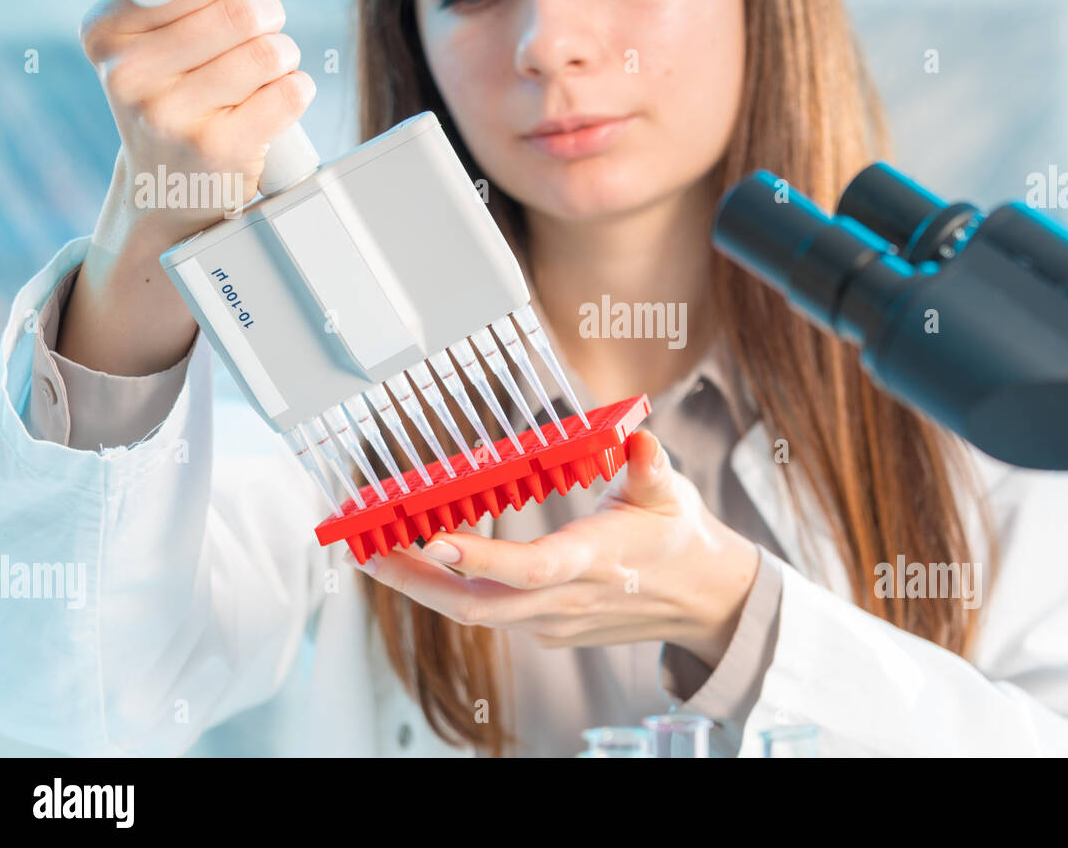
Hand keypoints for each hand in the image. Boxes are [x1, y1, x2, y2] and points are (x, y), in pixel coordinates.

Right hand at [62, 0, 315, 375]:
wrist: (170, 189)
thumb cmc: (172, 98)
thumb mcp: (149, 41)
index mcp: (107, 36)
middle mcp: (128, 78)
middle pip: (241, 10)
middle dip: (267, 16)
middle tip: (264, 31)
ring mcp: (172, 119)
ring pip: (270, 50)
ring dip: (284, 55)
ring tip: (269, 70)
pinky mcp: (220, 151)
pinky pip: (290, 92)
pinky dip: (298, 88)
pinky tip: (277, 100)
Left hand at [350, 431, 760, 668]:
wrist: (700, 597)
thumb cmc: (679, 537)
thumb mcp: (670, 493)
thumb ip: (650, 467)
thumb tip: (638, 439)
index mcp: (595, 561)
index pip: (531, 569)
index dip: (480, 559)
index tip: (432, 540)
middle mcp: (568, 600)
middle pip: (480, 605)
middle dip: (417, 583)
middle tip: (368, 554)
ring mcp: (554, 621)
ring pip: (477, 613)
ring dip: (424, 588)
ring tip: (377, 556)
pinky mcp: (547, 628)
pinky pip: (490, 614)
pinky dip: (452, 591)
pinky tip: (425, 565)